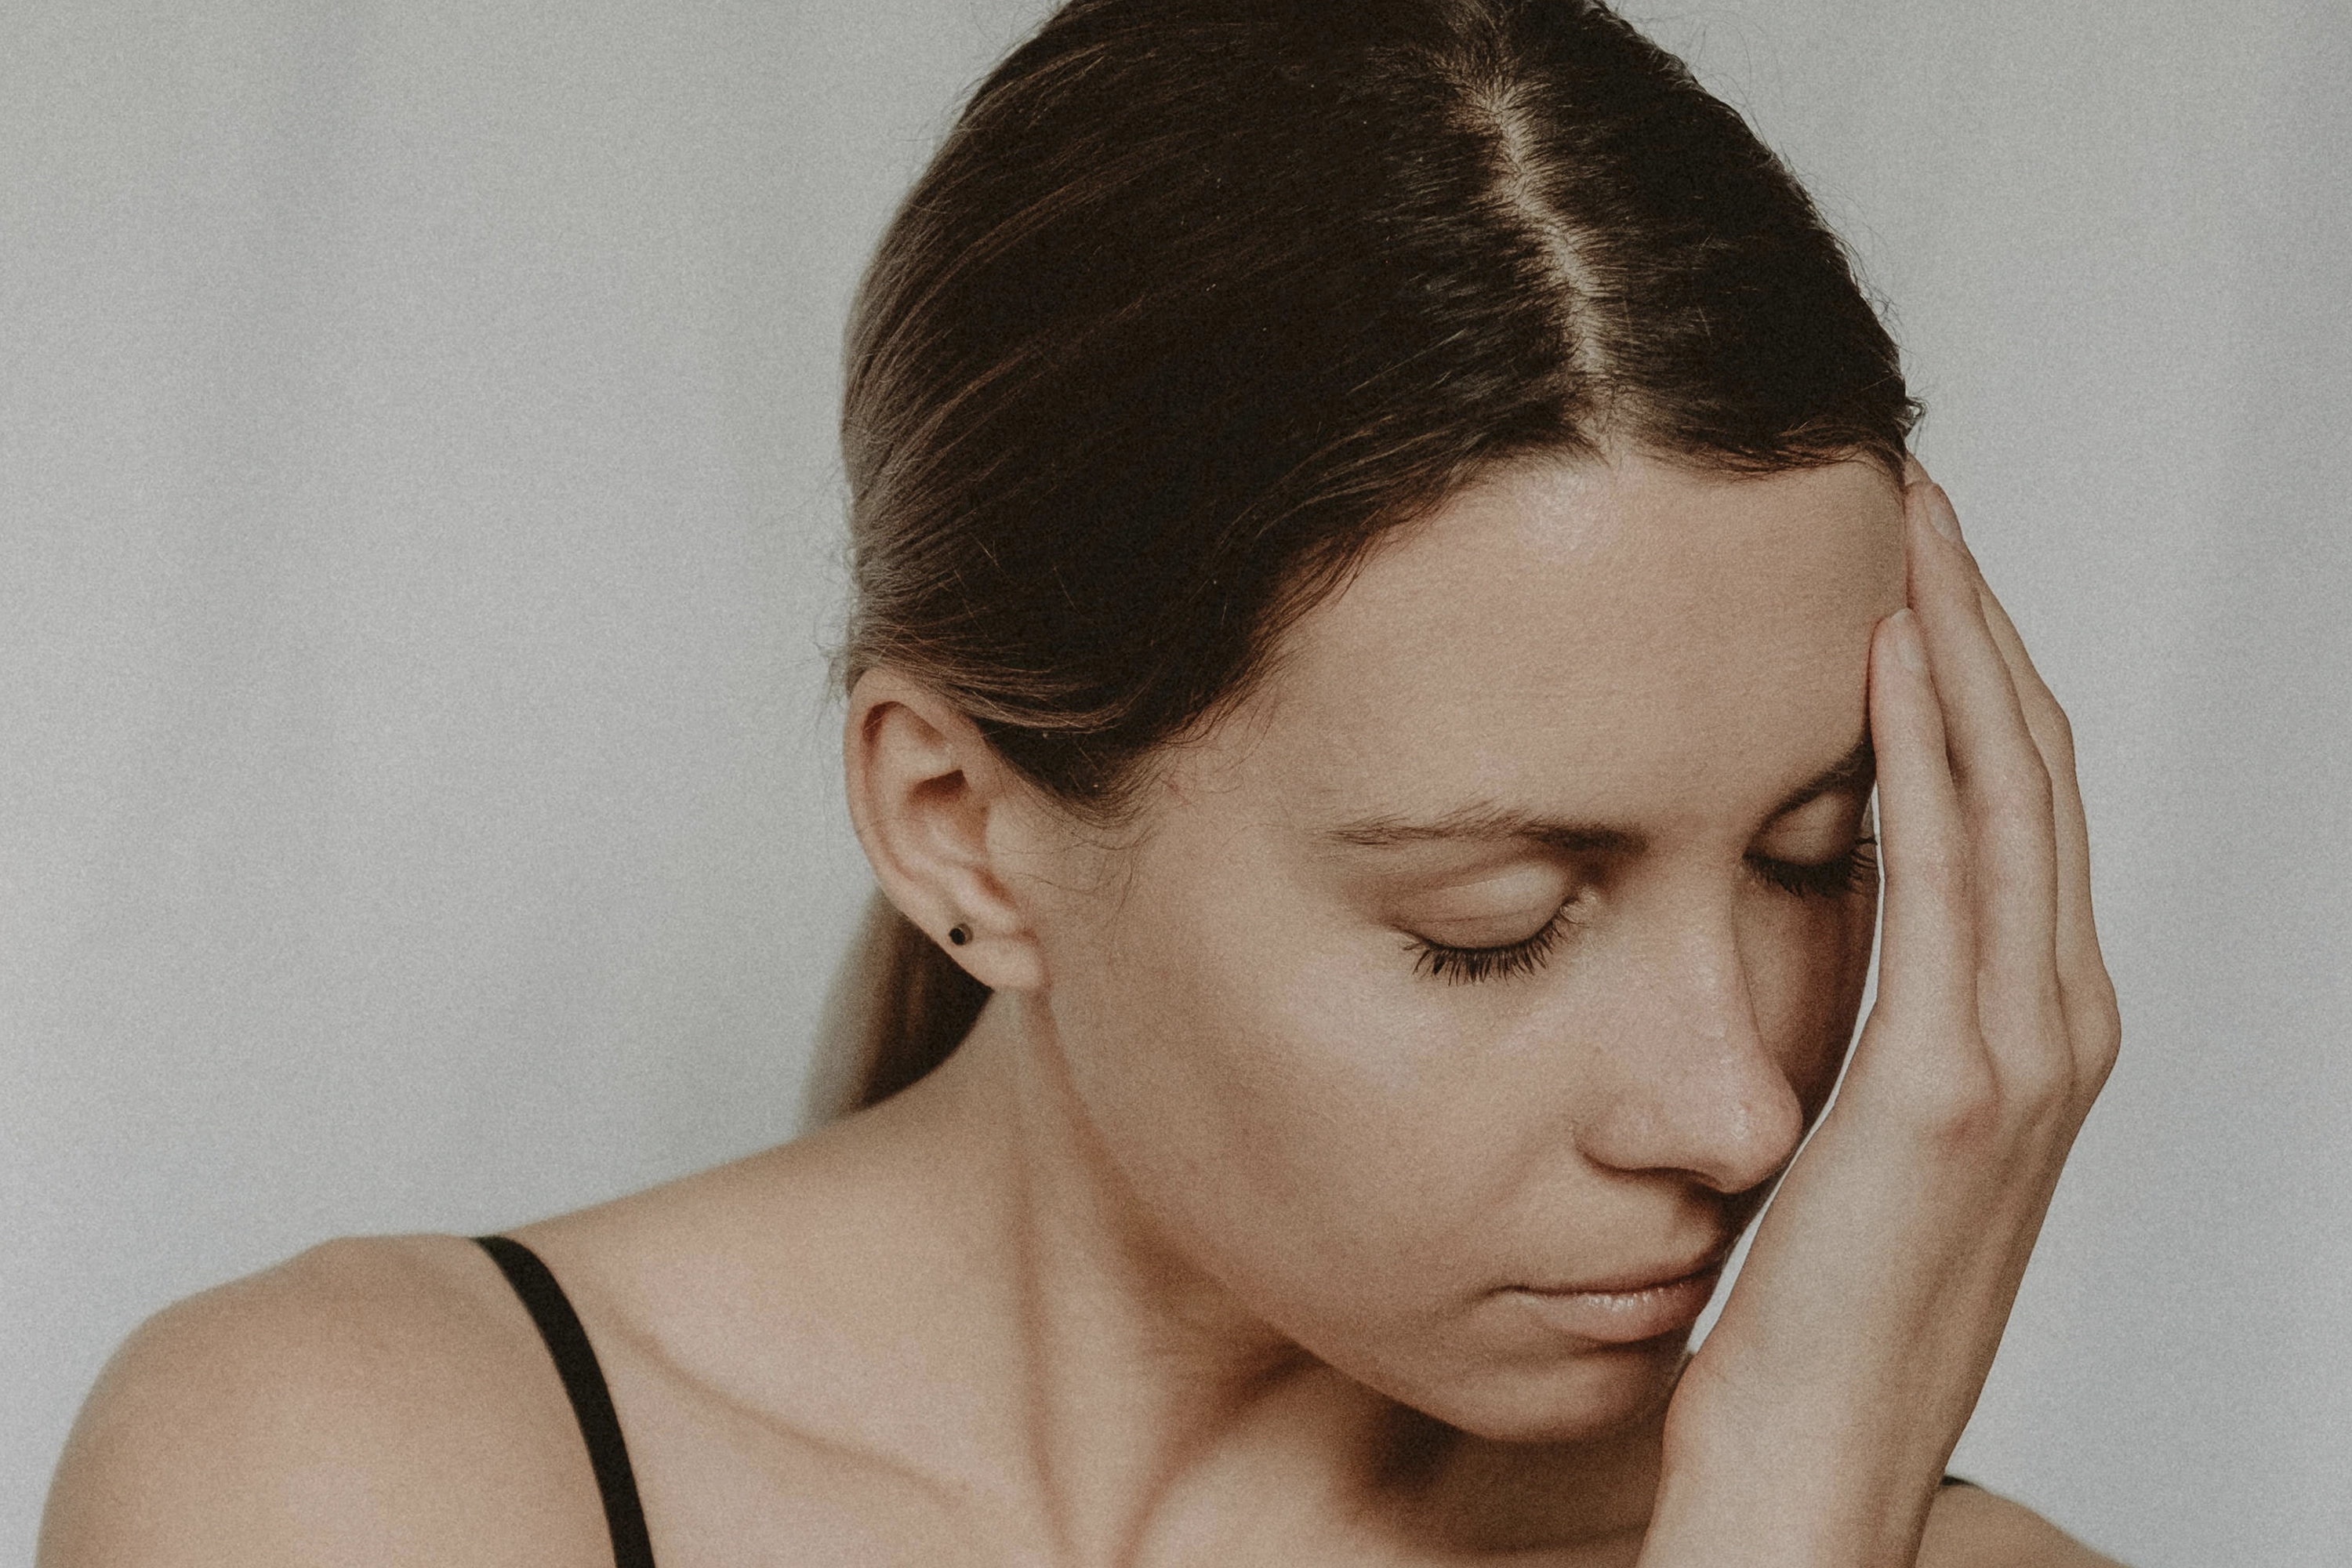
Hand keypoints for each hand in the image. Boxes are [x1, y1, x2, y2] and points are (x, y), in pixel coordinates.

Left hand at [1637, 468, 2121, 1566]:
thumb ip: (1860, 1032)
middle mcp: (2050, 1027)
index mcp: (2028, 1034)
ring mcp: (2016, 1056)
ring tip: (1901, 524)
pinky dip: (1925, 745)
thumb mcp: (1849, 1142)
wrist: (1810, 1466)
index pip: (2017, 804)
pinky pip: (1944, 873)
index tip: (1908, 563)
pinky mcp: (1946, 1089)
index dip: (1977, 670)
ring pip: (2007, 790)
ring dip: (1956, 642)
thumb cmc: (1810, 1318)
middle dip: (1976, 618)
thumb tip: (1796, 920)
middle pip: (2032, 766)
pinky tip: (1881, 649)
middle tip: (1910, 497)